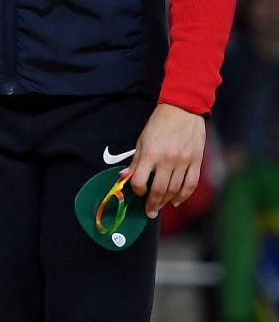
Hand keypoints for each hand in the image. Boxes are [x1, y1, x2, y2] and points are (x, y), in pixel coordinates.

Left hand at [126, 103, 205, 218]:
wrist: (183, 109)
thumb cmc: (159, 124)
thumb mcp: (142, 139)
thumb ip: (136, 161)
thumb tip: (125, 177)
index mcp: (151, 153)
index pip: (141, 180)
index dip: (137, 190)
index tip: (137, 193)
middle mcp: (167, 160)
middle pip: (159, 190)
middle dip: (152, 204)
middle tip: (149, 212)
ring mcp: (184, 162)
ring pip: (175, 190)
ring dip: (166, 202)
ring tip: (160, 207)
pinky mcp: (196, 162)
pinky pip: (190, 184)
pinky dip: (184, 196)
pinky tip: (176, 201)